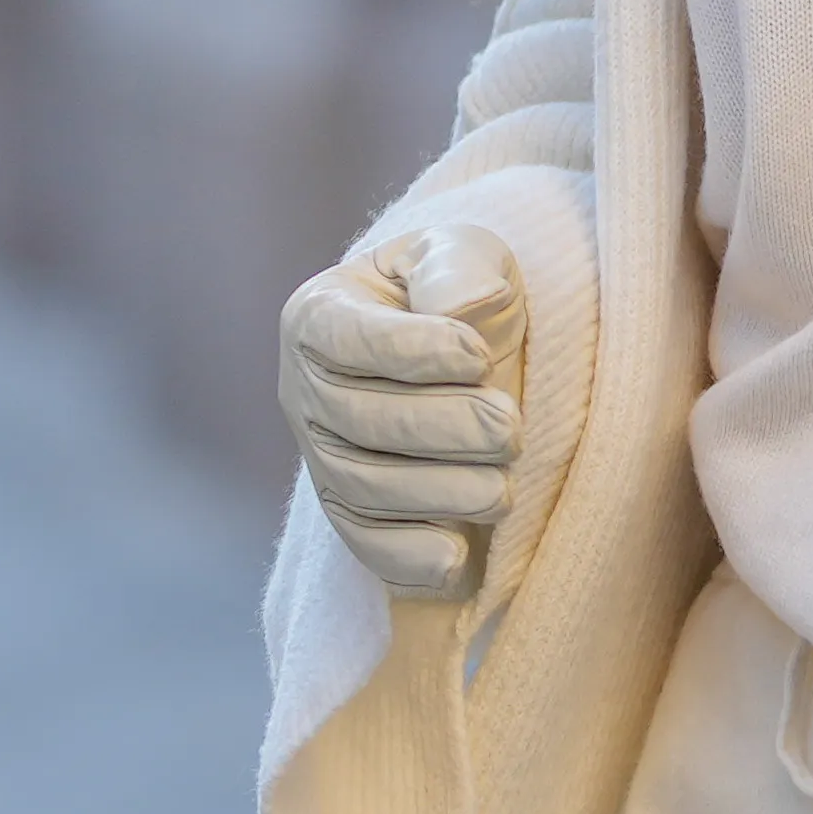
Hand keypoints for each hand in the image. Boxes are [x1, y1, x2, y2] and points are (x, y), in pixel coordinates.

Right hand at [280, 221, 521, 601]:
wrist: (463, 352)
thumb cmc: (457, 294)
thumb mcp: (463, 254)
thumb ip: (460, 268)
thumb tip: (462, 309)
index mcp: (319, 315)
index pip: (347, 339)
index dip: (411, 350)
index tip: (478, 355)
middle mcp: (303, 390)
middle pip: (358, 420)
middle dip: (439, 428)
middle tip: (509, 427)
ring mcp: (320, 457)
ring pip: (363, 486)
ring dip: (436, 493)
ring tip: (501, 489)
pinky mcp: (348, 511)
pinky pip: (363, 544)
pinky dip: (405, 557)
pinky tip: (456, 560)